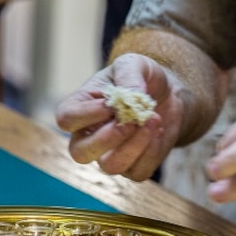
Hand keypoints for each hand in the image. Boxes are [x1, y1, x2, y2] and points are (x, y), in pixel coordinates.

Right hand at [54, 54, 180, 180]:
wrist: (169, 95)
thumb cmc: (142, 78)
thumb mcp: (134, 64)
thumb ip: (128, 74)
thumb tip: (130, 97)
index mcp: (80, 109)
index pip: (66, 119)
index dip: (86, 114)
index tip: (110, 103)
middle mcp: (89, 137)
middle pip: (80, 153)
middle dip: (108, 138)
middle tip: (132, 121)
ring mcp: (110, 155)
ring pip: (111, 166)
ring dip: (135, 145)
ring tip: (153, 120)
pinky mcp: (134, 167)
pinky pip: (138, 171)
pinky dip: (152, 151)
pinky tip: (158, 130)